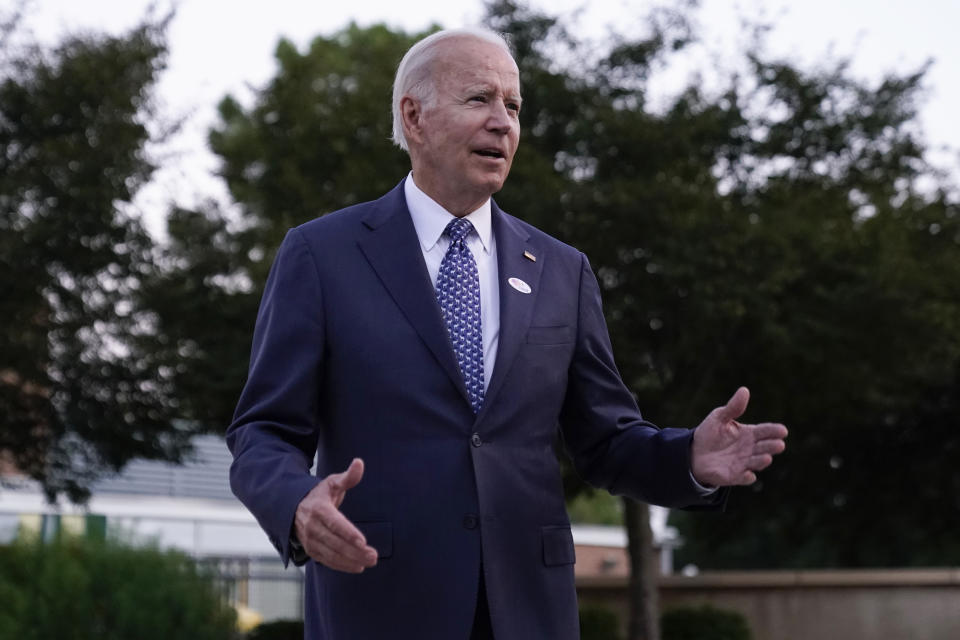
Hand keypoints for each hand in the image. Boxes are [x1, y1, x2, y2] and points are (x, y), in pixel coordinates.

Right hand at [294, 458, 377, 572]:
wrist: (294, 508)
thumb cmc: (320, 494)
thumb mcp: (332, 482)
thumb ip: (348, 477)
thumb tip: (359, 463)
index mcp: (319, 509)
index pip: (335, 523)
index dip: (349, 533)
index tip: (363, 542)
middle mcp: (312, 526)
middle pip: (335, 542)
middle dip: (355, 551)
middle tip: (373, 556)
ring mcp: (310, 540)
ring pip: (332, 554)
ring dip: (351, 560)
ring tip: (369, 562)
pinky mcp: (311, 550)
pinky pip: (327, 561)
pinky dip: (342, 565)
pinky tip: (357, 567)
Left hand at [690, 387, 787, 486]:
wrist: (694, 453)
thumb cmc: (710, 433)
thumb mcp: (719, 417)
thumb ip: (733, 407)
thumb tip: (744, 390)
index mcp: (749, 434)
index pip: (765, 431)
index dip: (774, 431)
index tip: (783, 430)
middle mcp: (750, 449)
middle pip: (765, 447)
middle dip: (772, 446)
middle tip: (779, 444)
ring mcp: (744, 463)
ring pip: (757, 462)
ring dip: (762, 461)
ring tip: (766, 458)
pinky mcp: (734, 476)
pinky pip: (743, 478)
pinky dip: (746, 477)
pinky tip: (748, 475)